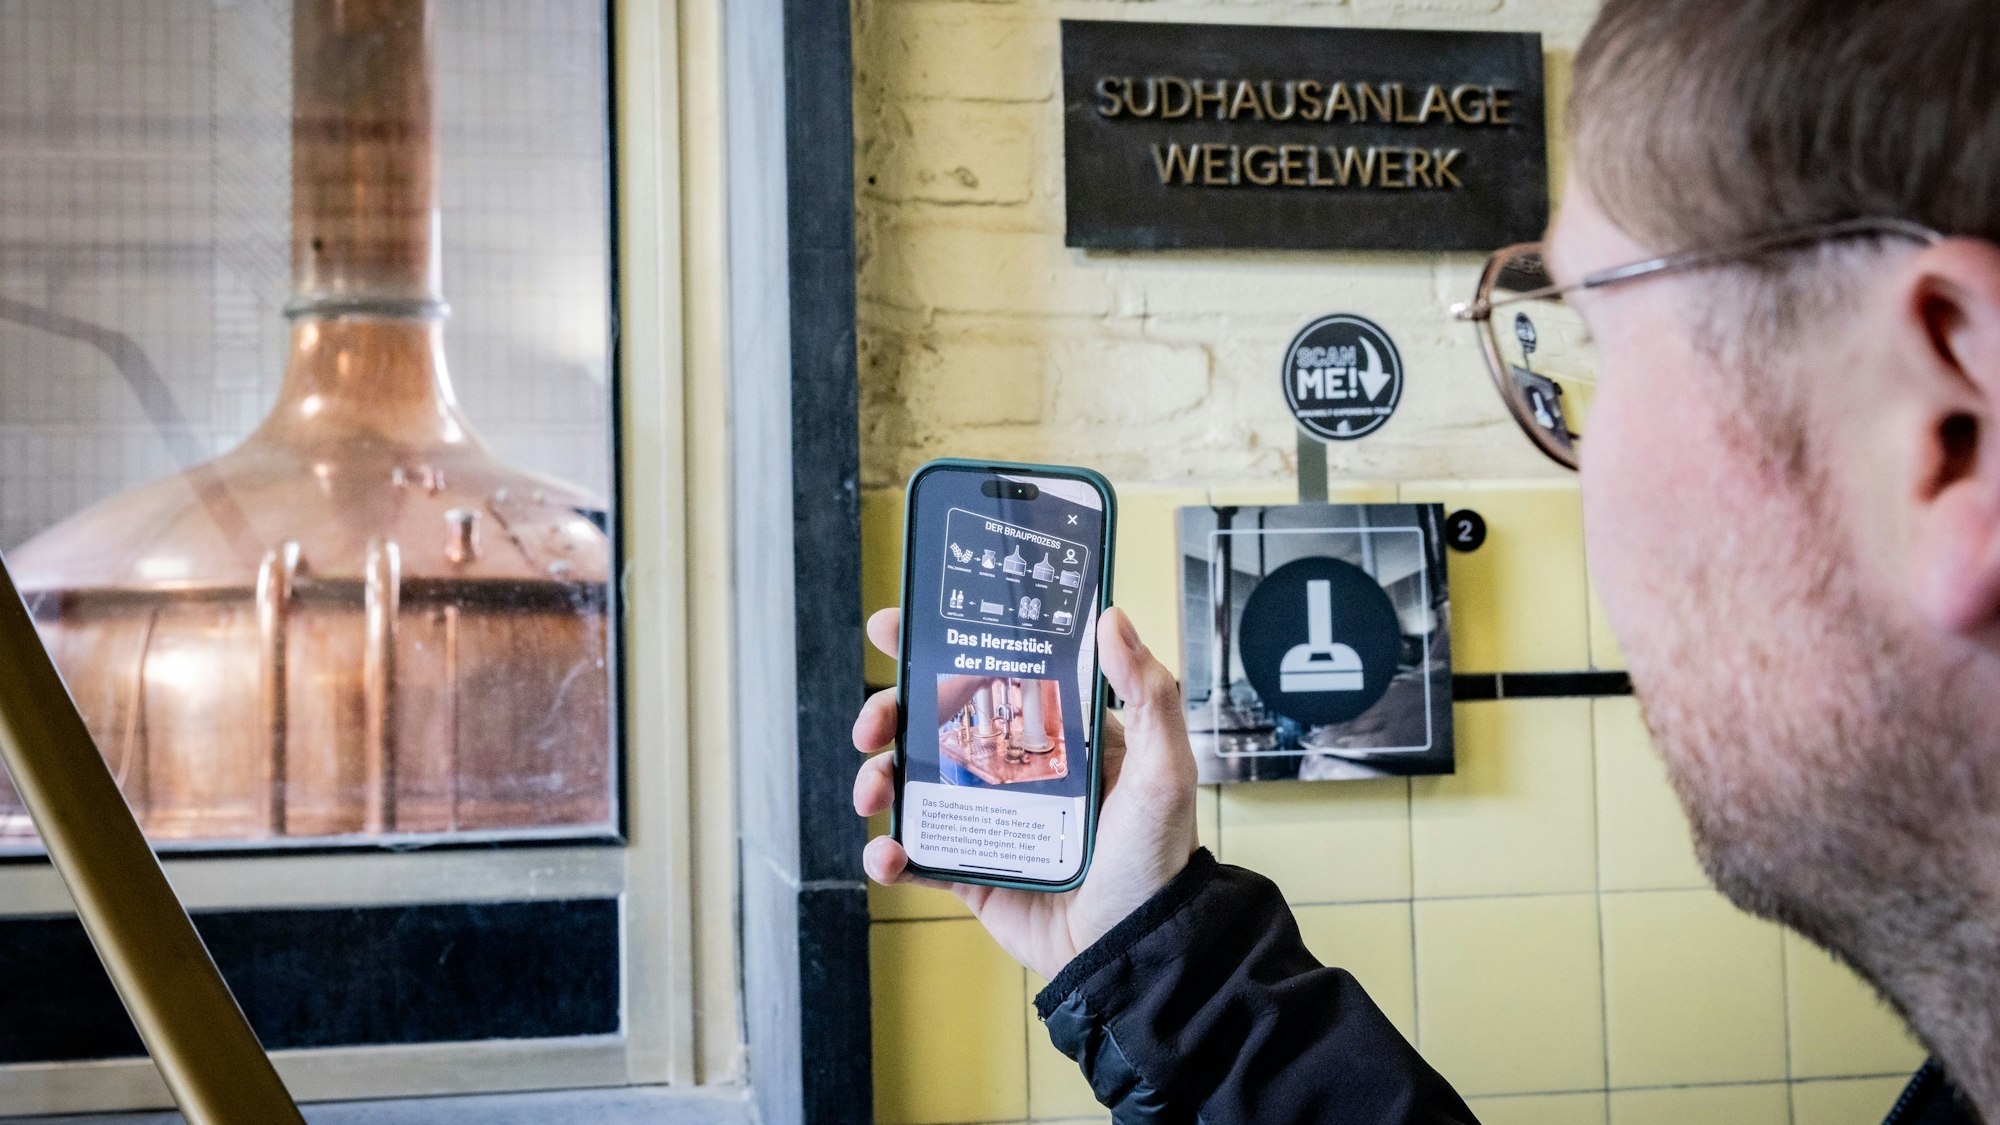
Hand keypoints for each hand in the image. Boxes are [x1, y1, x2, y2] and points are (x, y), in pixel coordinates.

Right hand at [852, 606, 1198, 979]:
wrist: (1136, 952)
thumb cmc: (1158, 860)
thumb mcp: (1165, 769)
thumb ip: (1148, 694)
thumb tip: (1111, 619)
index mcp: (1057, 733)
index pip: (992, 673)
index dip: (938, 648)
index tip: (894, 629)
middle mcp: (1015, 769)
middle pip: (934, 723)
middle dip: (888, 714)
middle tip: (873, 723)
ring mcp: (987, 819)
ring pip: (912, 784)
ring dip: (878, 779)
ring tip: (873, 793)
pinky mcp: (971, 872)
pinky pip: (917, 855)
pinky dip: (888, 853)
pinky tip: (887, 854)